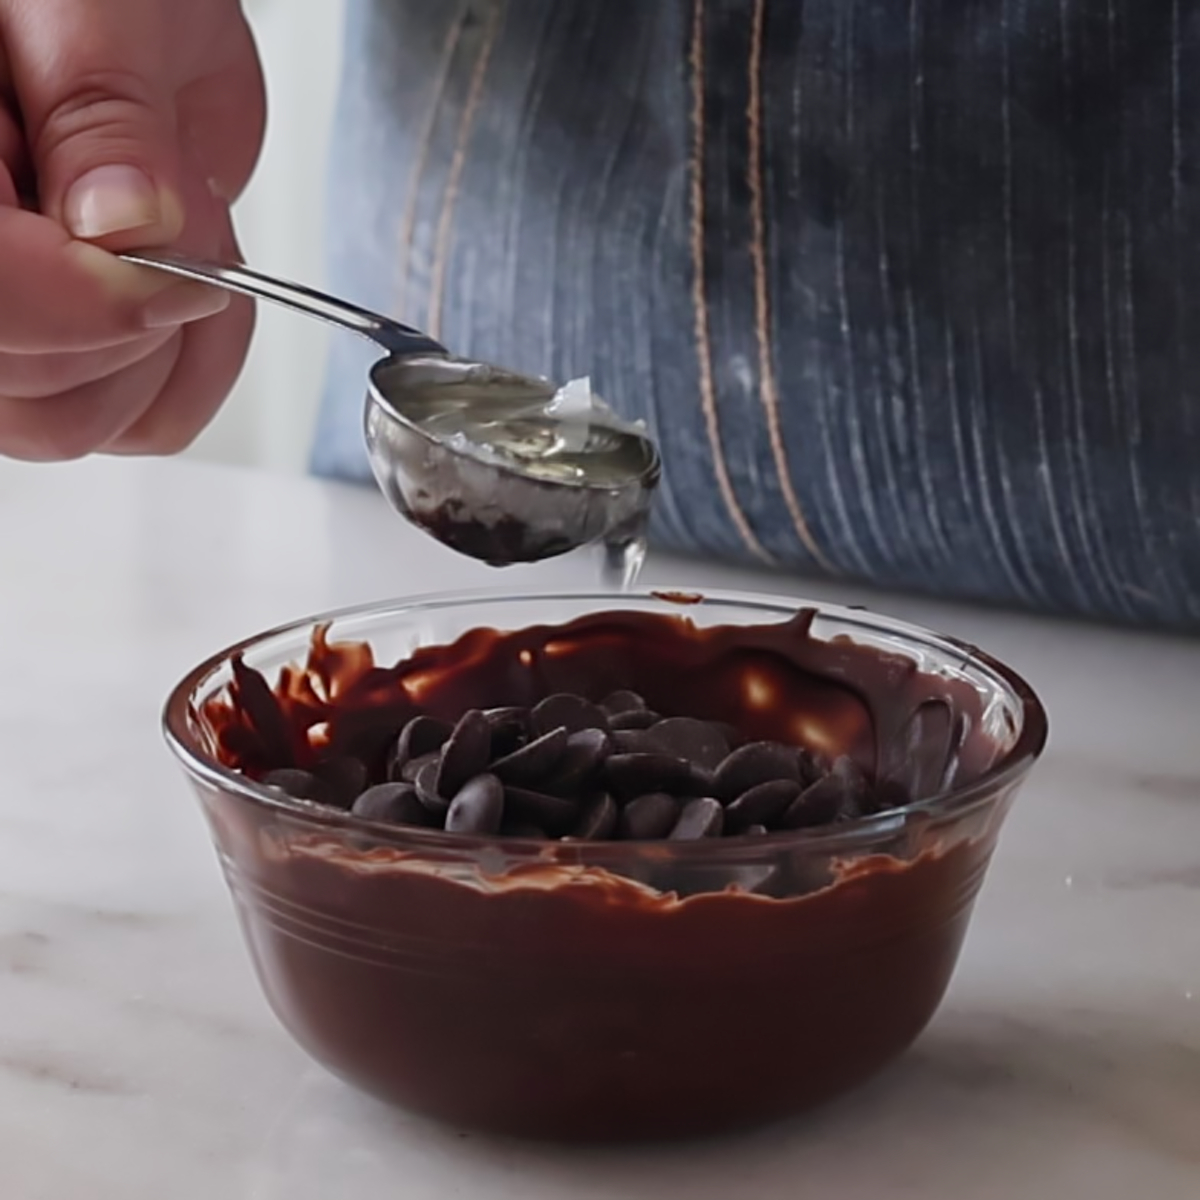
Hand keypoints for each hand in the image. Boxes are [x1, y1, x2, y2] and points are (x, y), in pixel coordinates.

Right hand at [0, 0, 264, 459]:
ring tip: (175, 232)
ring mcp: (13, 326)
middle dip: (142, 307)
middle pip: (34, 385)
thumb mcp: (95, 8)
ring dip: (172, 345)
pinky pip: (138, 421)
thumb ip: (106, 115)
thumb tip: (126, 221)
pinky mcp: (70, 355)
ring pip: (76, 422)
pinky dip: (197, 368)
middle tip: (161, 197)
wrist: (137, 21)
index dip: (90, 300)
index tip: (165, 238)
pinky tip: (198, 288)